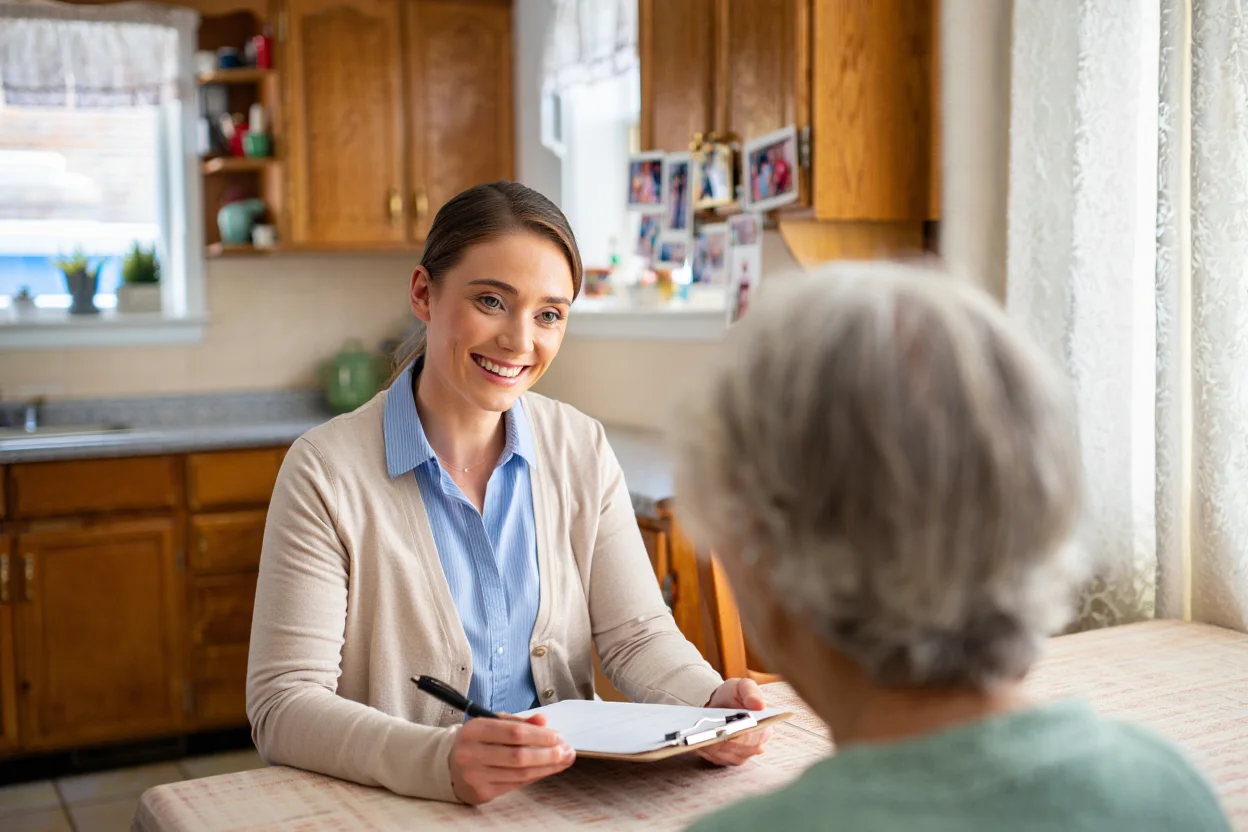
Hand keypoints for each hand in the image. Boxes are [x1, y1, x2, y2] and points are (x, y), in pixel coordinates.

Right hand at [449, 713, 575, 804]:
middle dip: (547, 754)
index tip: (558, 736)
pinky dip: (535, 776)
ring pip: (520, 773)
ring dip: (546, 767)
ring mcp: (475, 775)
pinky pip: (516, 784)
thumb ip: (518, 722)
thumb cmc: (476, 741)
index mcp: (473, 730)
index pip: (514, 732)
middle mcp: (471, 753)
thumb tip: (543, 721)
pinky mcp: (481, 792)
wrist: (449, 765)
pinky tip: (547, 769)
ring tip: (563, 760)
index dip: (540, 735)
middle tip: (566, 751)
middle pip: (518, 756)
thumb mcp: (492, 724)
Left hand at [698, 678, 772, 766]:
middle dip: (724, 741)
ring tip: (701, 737)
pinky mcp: (725, 760)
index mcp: (764, 728)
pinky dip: (706, 751)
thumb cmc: (734, 694)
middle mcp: (754, 746)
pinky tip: (698, 742)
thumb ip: (752, 693)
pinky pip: (715, 759)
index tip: (729, 730)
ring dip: (713, 747)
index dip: (742, 735)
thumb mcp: (743, 686)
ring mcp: (740, 755)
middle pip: (738, 749)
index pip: (755, 737)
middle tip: (709, 733)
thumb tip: (760, 705)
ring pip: (725, 755)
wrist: (719, 702)